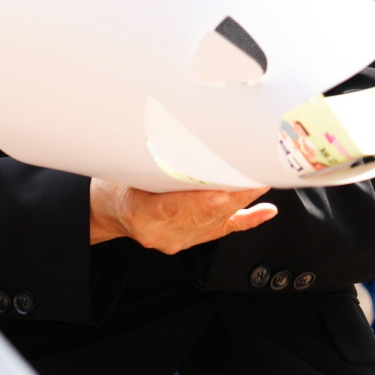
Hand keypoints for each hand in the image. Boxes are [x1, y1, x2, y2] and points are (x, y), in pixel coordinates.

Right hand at [88, 179, 275, 252]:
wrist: (108, 211)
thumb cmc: (114, 186)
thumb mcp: (122, 170)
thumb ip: (148, 161)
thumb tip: (178, 135)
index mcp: (139, 213)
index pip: (172, 209)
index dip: (199, 203)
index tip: (221, 194)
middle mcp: (161, 231)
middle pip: (203, 215)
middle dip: (233, 195)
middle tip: (255, 175)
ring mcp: (178, 239)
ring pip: (217, 221)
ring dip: (242, 201)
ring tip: (261, 181)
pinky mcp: (191, 239)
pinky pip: (223, 230)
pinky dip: (247, 219)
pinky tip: (265, 211)